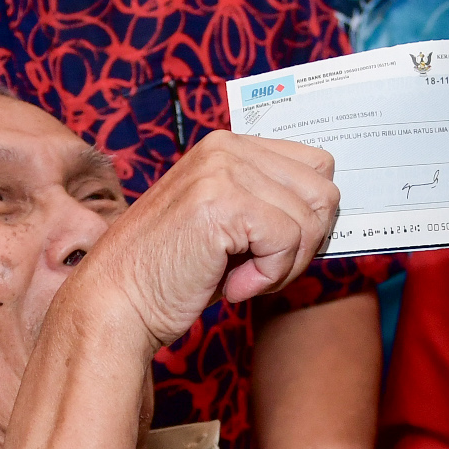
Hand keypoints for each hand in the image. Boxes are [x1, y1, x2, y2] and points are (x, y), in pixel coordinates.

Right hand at [72, 132, 341, 351]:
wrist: (117, 303)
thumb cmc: (173, 274)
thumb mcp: (231, 227)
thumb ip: (273, 204)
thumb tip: (331, 210)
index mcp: (230, 145)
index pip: (317, 166)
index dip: (307, 219)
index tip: (268, 250)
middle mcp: (227, 147)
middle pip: (324, 193)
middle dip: (302, 244)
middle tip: (255, 269)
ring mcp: (223, 170)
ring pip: (311, 220)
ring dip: (282, 265)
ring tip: (236, 275)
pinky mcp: (223, 202)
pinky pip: (288, 241)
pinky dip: (267, 276)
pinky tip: (229, 283)